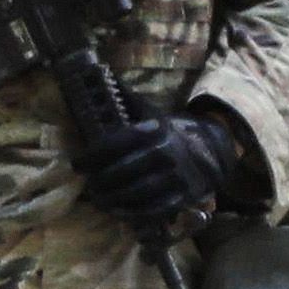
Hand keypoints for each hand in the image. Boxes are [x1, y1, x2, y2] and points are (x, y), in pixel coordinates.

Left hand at [84, 101, 247, 228]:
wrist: (212, 149)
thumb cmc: (171, 131)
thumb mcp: (152, 112)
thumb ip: (127, 99)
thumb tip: (100, 74)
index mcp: (154, 130)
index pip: (117, 144)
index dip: (92, 156)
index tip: (76, 164)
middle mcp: (165, 153)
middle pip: (124, 171)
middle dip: (100, 180)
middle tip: (88, 185)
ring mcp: (175, 178)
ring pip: (137, 193)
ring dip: (112, 200)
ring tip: (98, 200)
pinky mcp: (182, 198)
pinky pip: (154, 210)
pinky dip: (133, 214)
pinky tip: (118, 213)